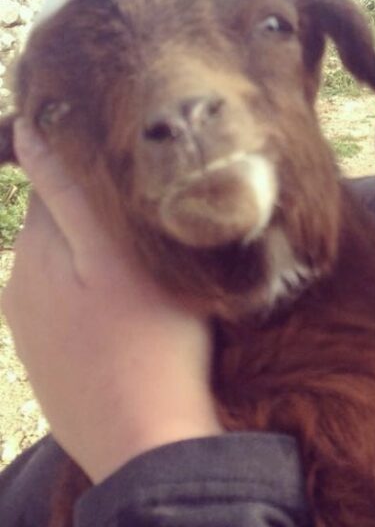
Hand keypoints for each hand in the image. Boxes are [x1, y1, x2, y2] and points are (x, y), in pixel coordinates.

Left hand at [1, 119, 222, 483]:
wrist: (148, 443)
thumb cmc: (153, 341)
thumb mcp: (121, 255)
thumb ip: (72, 192)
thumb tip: (29, 129)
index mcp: (39, 251)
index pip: (59, 179)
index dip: (92, 160)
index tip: (125, 154)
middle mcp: (23, 283)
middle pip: (62, 219)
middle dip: (97, 206)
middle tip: (151, 212)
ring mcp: (32, 324)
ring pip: (65, 258)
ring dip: (96, 248)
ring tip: (147, 262)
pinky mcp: (47, 355)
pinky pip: (67, 299)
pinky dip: (94, 288)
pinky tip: (128, 308)